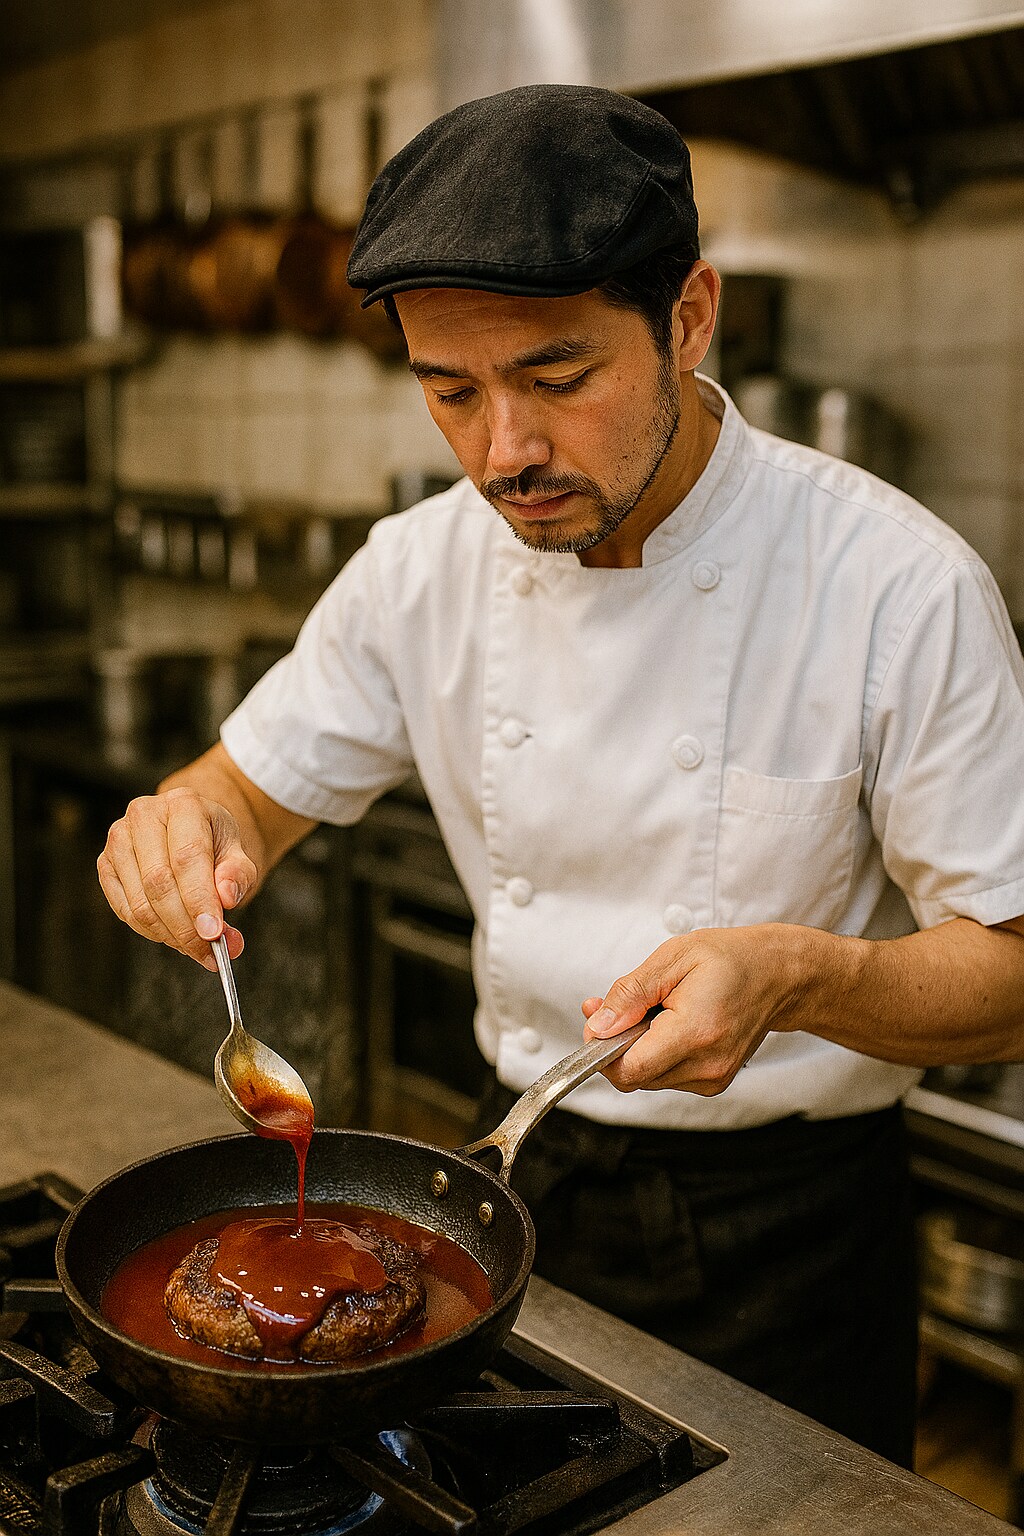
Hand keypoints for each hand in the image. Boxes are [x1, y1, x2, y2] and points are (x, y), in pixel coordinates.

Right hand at [97, 787, 257, 969]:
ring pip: (140, 903)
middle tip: (209, 953)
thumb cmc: (214, 841)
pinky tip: (174, 934)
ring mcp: (118, 839)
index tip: (214, 934)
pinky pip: (125, 910)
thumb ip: (238, 875)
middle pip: (159, 883)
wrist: (190, 828)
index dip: (199, 900)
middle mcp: (143, 815)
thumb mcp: (237, 852)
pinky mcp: (105, 864)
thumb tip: (226, 898)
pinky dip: (151, 931)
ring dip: (170, 934)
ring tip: (198, 947)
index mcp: (183, 804)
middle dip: (185, 926)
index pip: (187, 858)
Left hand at [581, 926, 805, 1095]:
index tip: (600, 1022)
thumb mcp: (672, 958)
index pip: (629, 1070)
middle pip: (634, 1076)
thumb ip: (630, 994)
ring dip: (640, 1048)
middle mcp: (707, 1065)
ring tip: (660, 1010)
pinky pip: (666, 1077)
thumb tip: (599, 1026)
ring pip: (647, 1078)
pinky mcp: (713, 1083)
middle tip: (629, 1005)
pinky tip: (673, 1026)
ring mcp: (713, 1079)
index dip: (602, 1049)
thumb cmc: (728, 959)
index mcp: (695, 1033)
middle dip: (619, 1043)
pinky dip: (659, 1054)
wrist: (776, 974)